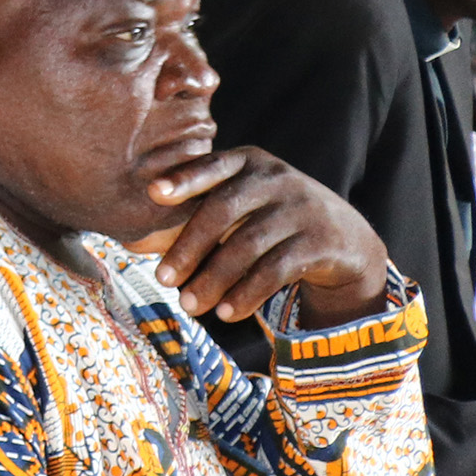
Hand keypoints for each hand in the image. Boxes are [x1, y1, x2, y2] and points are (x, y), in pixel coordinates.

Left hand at [141, 146, 390, 324]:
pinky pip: (276, 270)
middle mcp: (276, 178)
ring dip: (214, 279)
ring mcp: (302, 207)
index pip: (213, 165)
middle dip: (189, 247)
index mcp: (247, 162)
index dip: (184, 178)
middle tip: (163, 279)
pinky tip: (225, 314)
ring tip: (189, 306)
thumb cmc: (267, 220)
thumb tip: (131, 240)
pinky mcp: (321, 241)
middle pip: (223, 210)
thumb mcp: (240, 205)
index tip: (153, 193)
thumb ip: (196, 212)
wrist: (344, 239)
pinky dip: (246, 294)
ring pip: (248, 244)